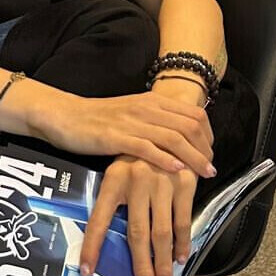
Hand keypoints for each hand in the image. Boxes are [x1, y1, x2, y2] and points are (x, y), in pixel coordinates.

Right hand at [46, 90, 214, 177]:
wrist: (64, 115)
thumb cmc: (98, 119)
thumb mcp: (133, 114)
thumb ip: (155, 122)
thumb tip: (179, 139)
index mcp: (153, 101)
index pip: (194, 115)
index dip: (209, 136)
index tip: (211, 154)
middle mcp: (146, 108)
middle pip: (189, 127)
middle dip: (205, 150)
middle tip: (211, 169)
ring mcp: (131, 121)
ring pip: (173, 138)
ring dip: (193, 157)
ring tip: (204, 174)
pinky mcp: (114, 136)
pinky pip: (146, 147)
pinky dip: (165, 159)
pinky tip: (176, 170)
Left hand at [79, 156, 197, 275]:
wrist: (170, 125)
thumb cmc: (138, 156)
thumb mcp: (119, 171)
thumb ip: (115, 201)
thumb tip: (107, 242)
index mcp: (114, 179)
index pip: (99, 219)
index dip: (93, 247)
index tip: (87, 270)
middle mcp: (137, 180)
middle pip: (137, 233)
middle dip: (141, 265)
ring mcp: (162, 181)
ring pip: (162, 232)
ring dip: (163, 262)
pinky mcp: (185, 182)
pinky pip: (183, 221)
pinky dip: (183, 243)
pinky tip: (180, 258)